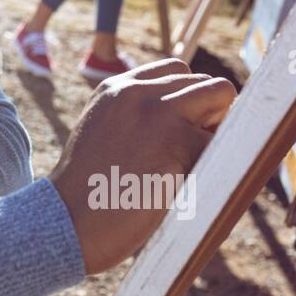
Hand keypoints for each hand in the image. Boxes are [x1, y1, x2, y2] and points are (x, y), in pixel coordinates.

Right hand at [49, 59, 235, 274]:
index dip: (189, 101)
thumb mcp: (105, 135)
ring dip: (219, 131)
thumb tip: (195, 117)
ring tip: (194, 165)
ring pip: (222, 97)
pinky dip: (222, 165)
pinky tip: (196, 187)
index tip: (180, 134)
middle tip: (189, 156)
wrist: (68, 225)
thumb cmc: (90, 193)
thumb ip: (138, 117)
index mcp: (116, 88)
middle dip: (209, 116)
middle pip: (204, 82)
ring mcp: (159, 114)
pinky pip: (227, 144)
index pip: (176, 71)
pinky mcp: (177, 142)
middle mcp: (137, 92)